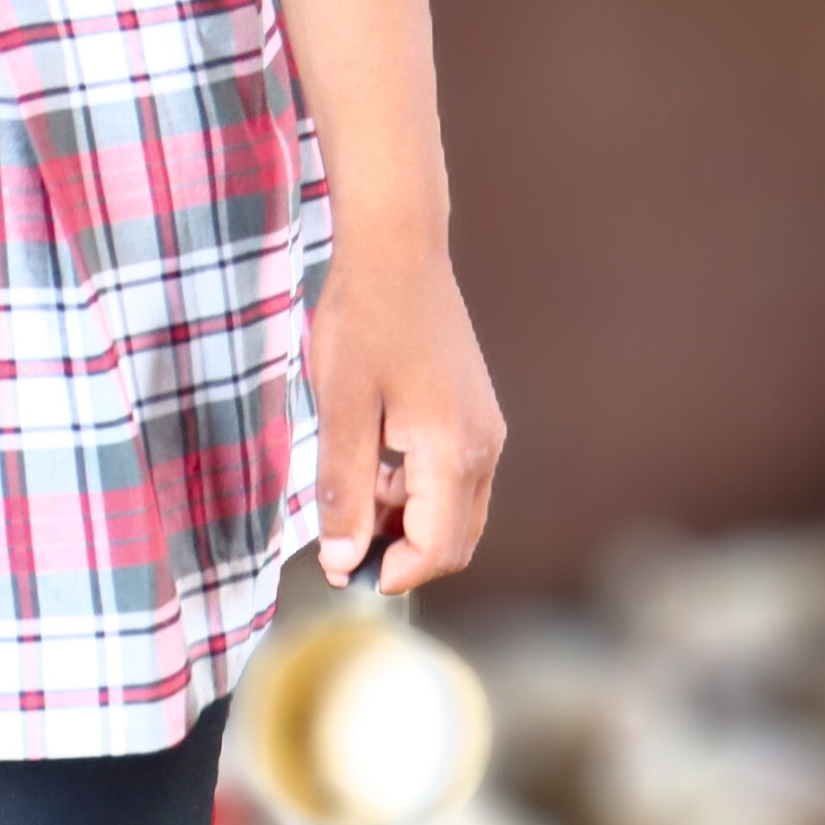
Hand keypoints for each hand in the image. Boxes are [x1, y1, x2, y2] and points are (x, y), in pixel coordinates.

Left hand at [305, 244, 504, 596]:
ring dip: (405, 523)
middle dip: (399, 555)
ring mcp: (486, 431)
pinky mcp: (476, 416)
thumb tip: (342, 561)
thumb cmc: (364, 321)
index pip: (436, 552)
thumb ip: (344, 489)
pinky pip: (454, 480)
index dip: (388, 574)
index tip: (339, 568)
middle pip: (454, 543)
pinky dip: (416, 492)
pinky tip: (373, 459)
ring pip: (455, 513)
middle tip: (339, 541)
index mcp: (455, 453)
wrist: (398, 250)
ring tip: (350, 488)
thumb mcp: (341, 409)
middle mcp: (485, 450)